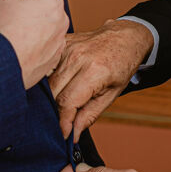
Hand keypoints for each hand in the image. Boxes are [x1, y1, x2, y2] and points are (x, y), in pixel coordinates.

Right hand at [0, 0, 69, 89]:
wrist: (0, 68)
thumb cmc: (2, 33)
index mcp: (53, 1)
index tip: (13, 4)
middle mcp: (62, 20)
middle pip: (44, 3)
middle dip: (30, 8)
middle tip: (12, 19)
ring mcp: (60, 40)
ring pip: (45, 22)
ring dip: (34, 25)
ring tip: (16, 34)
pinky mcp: (55, 57)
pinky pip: (46, 41)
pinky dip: (36, 42)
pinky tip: (22, 47)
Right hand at [49, 19, 153, 140]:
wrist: (124, 37)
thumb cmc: (121, 65)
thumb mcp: (112, 94)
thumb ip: (90, 115)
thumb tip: (72, 134)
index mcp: (94, 71)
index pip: (66, 102)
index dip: (62, 122)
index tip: (62, 134)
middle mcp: (77, 57)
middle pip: (53, 92)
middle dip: (54, 112)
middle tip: (61, 123)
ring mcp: (67, 48)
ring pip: (46, 80)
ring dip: (50, 97)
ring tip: (58, 107)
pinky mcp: (61, 43)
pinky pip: (47, 67)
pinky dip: (48, 80)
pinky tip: (56, 87)